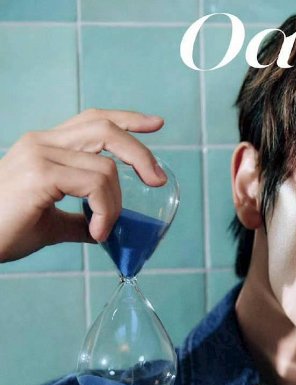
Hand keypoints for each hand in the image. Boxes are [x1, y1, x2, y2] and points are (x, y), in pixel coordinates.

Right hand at [0, 108, 166, 262]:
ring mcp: (40, 154)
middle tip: (158, 180)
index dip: (128, 119)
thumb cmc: (6, 232)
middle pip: (105, 128)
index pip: (94, 120)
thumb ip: (80, 219)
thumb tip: (104, 228)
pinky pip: (95, 185)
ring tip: (103, 230)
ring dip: (116, 204)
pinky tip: (97, 232)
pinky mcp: (40, 174)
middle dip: (140, 153)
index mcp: (45, 146)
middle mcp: (42, 142)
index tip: (156, 124)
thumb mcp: (52, 223)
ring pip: (106, 167)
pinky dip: (106, 211)